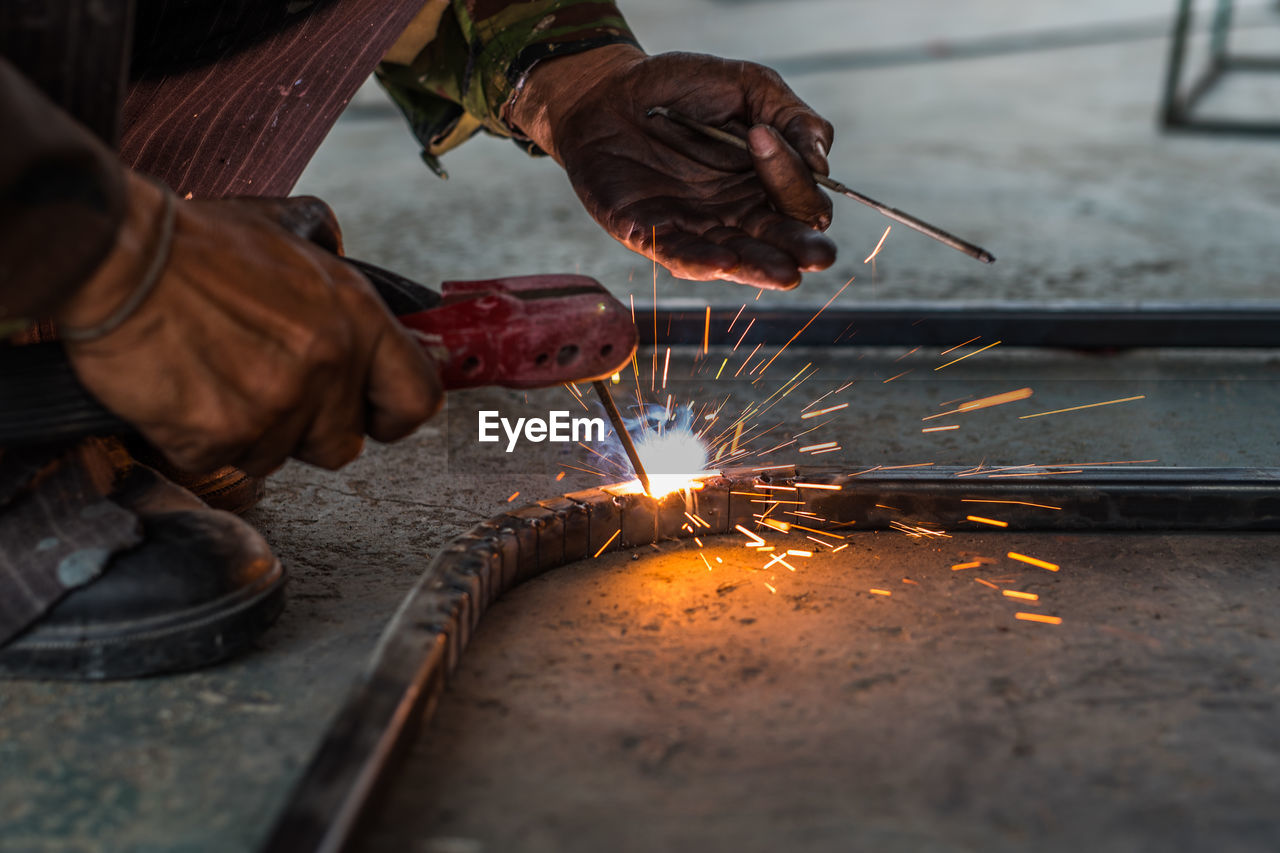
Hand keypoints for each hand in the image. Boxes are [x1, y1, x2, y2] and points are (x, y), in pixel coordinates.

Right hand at [56, 173, 442, 475]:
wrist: (116, 256)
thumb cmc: (194, 244)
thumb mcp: (286, 233)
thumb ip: (332, 268)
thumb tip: (352, 281)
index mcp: (356, 315)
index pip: (416, 398)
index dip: (392, 415)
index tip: (372, 416)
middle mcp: (328, 364)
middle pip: (343, 445)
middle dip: (307, 429)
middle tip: (265, 390)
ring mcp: (277, 404)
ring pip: (278, 457)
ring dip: (248, 432)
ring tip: (214, 378)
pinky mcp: (220, 434)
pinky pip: (220, 460)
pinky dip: (196, 439)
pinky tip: (181, 393)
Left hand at [510, 46, 836, 289]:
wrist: (608, 90)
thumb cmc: (682, 88)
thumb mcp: (749, 86)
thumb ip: (793, 117)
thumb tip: (824, 164)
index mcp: (765, 182)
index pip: (800, 197)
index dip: (794, 178)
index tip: (762, 136)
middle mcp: (736, 212)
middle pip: (777, 239)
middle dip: (800, 248)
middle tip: (819, 256)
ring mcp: (695, 226)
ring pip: (735, 257)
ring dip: (759, 267)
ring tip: (785, 274)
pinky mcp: (650, 232)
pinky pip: (679, 254)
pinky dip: (702, 261)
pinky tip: (727, 263)